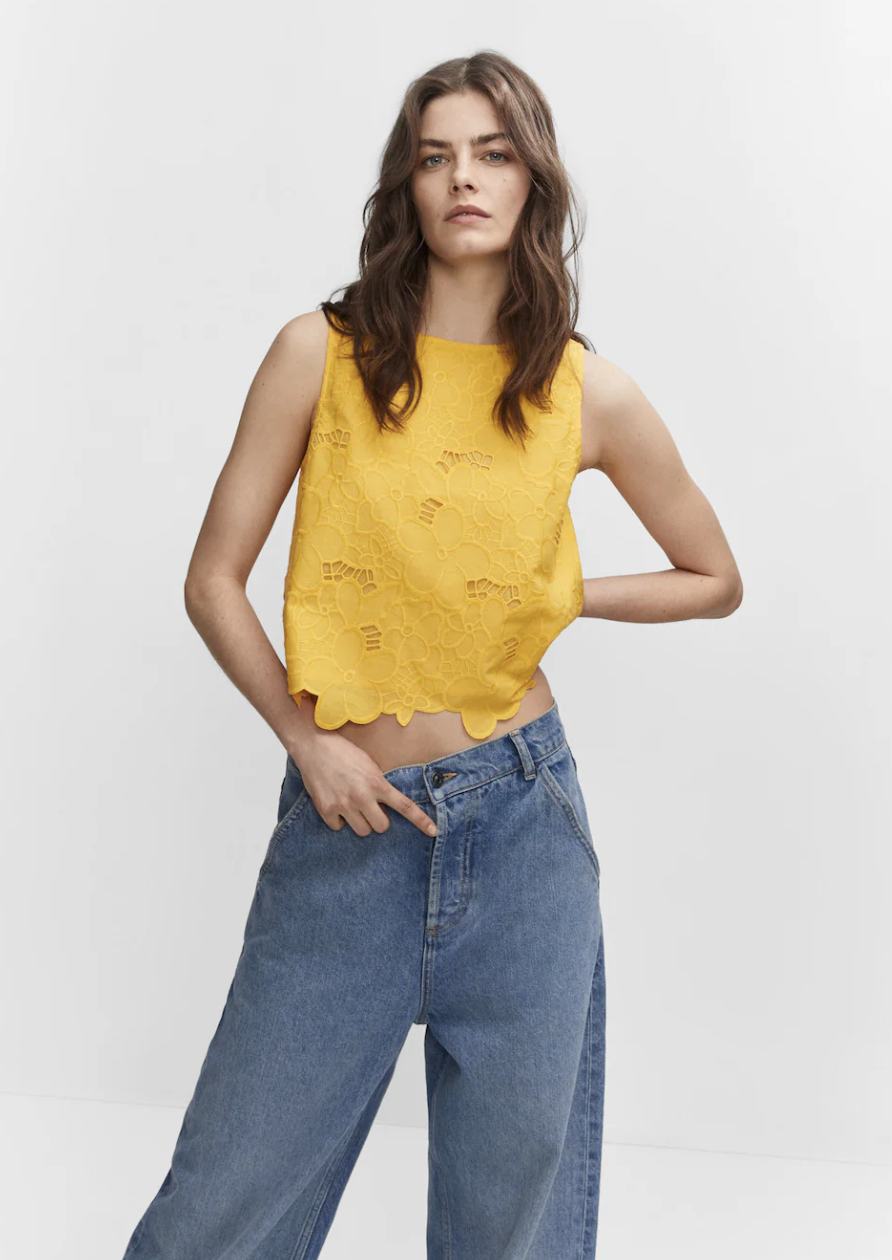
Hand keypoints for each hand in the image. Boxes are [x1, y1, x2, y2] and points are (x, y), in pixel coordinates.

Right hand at [290, 732, 437, 837]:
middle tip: (370, 808)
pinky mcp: (326, 809)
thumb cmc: (343, 752)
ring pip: (362, 831)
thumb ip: (379, 785)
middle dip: (378, 820)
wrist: (313, 744)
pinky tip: (335, 804)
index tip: (433, 832)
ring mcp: (343, 804)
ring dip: (360, 822)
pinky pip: (339, 827)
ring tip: (352, 805)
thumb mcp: (369, 764)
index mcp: (377, 783)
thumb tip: (387, 804)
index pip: (405, 806)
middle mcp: (362, 796)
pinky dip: (338, 820)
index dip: (421, 821)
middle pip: (382, 827)